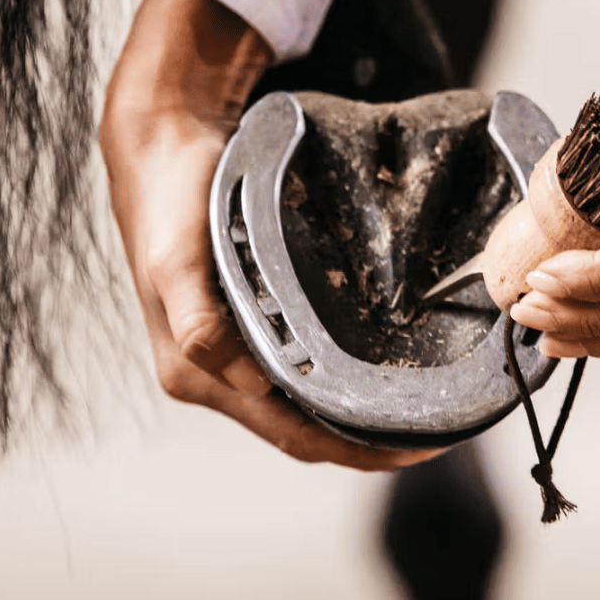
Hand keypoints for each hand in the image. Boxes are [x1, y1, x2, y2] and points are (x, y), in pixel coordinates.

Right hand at [100, 0, 430, 468]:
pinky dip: (338, 377)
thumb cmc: (170, 203)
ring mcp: (228, 351)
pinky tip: (374, 366)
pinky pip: (298, 367)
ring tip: (419, 409)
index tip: (418, 445)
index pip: (289, 433)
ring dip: (355, 415)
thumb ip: (200, 321)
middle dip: (366, 440)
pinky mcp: (244, 322)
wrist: (160, 150)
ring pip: (302, 404)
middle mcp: (212, 374)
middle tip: (439, 432)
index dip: (352, 449)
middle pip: (301, 429)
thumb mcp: (176, 258)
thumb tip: (252, 385)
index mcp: (195, 372)